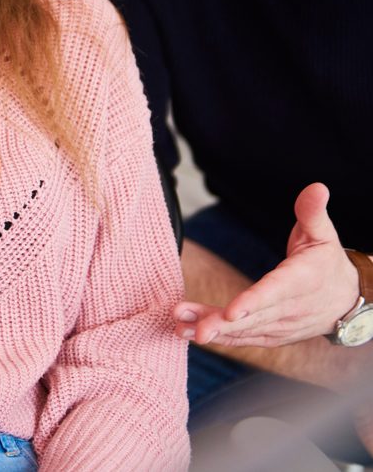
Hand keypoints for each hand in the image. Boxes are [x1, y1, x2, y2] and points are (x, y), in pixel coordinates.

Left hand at [173, 183, 359, 346]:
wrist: (344, 299)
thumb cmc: (326, 261)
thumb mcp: (322, 233)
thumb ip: (312, 211)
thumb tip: (317, 188)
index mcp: (302, 280)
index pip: (275, 292)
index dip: (254, 303)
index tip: (231, 312)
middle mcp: (290, 308)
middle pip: (253, 318)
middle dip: (221, 323)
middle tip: (193, 326)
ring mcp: (280, 326)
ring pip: (244, 331)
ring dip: (212, 330)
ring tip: (181, 327)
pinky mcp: (271, 334)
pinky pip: (243, 339)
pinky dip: (220, 339)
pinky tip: (191, 333)